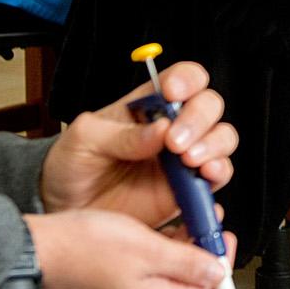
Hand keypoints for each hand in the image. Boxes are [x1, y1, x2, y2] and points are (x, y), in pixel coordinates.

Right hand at [29, 210, 234, 288]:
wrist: (39, 252)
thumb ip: (189, 263)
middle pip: (190, 287)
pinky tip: (150, 234)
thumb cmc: (83, 250)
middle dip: (200, 254)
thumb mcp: (148, 248)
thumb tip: (218, 272)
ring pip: (168, 278)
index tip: (222, 237)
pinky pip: (146, 276)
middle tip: (201, 225)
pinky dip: (155, 255)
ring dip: (178, 251)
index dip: (220, 263)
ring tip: (176, 223)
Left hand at [37, 61, 235, 224]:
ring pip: (222, 139)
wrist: (67, 209)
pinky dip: (219, 174)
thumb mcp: (84, 140)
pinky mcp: (188, 190)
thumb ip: (122, 134)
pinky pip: (217, 178)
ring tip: (189, 161)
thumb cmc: (73, 165)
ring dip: (213, 146)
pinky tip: (204, 178)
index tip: (172, 93)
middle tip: (175, 142)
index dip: (186, 80)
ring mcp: (183, 160)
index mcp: (148, 106)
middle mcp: (172, 128)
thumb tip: (160, 130)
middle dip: (199, 119)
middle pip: (209, 106)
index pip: (183, 79)